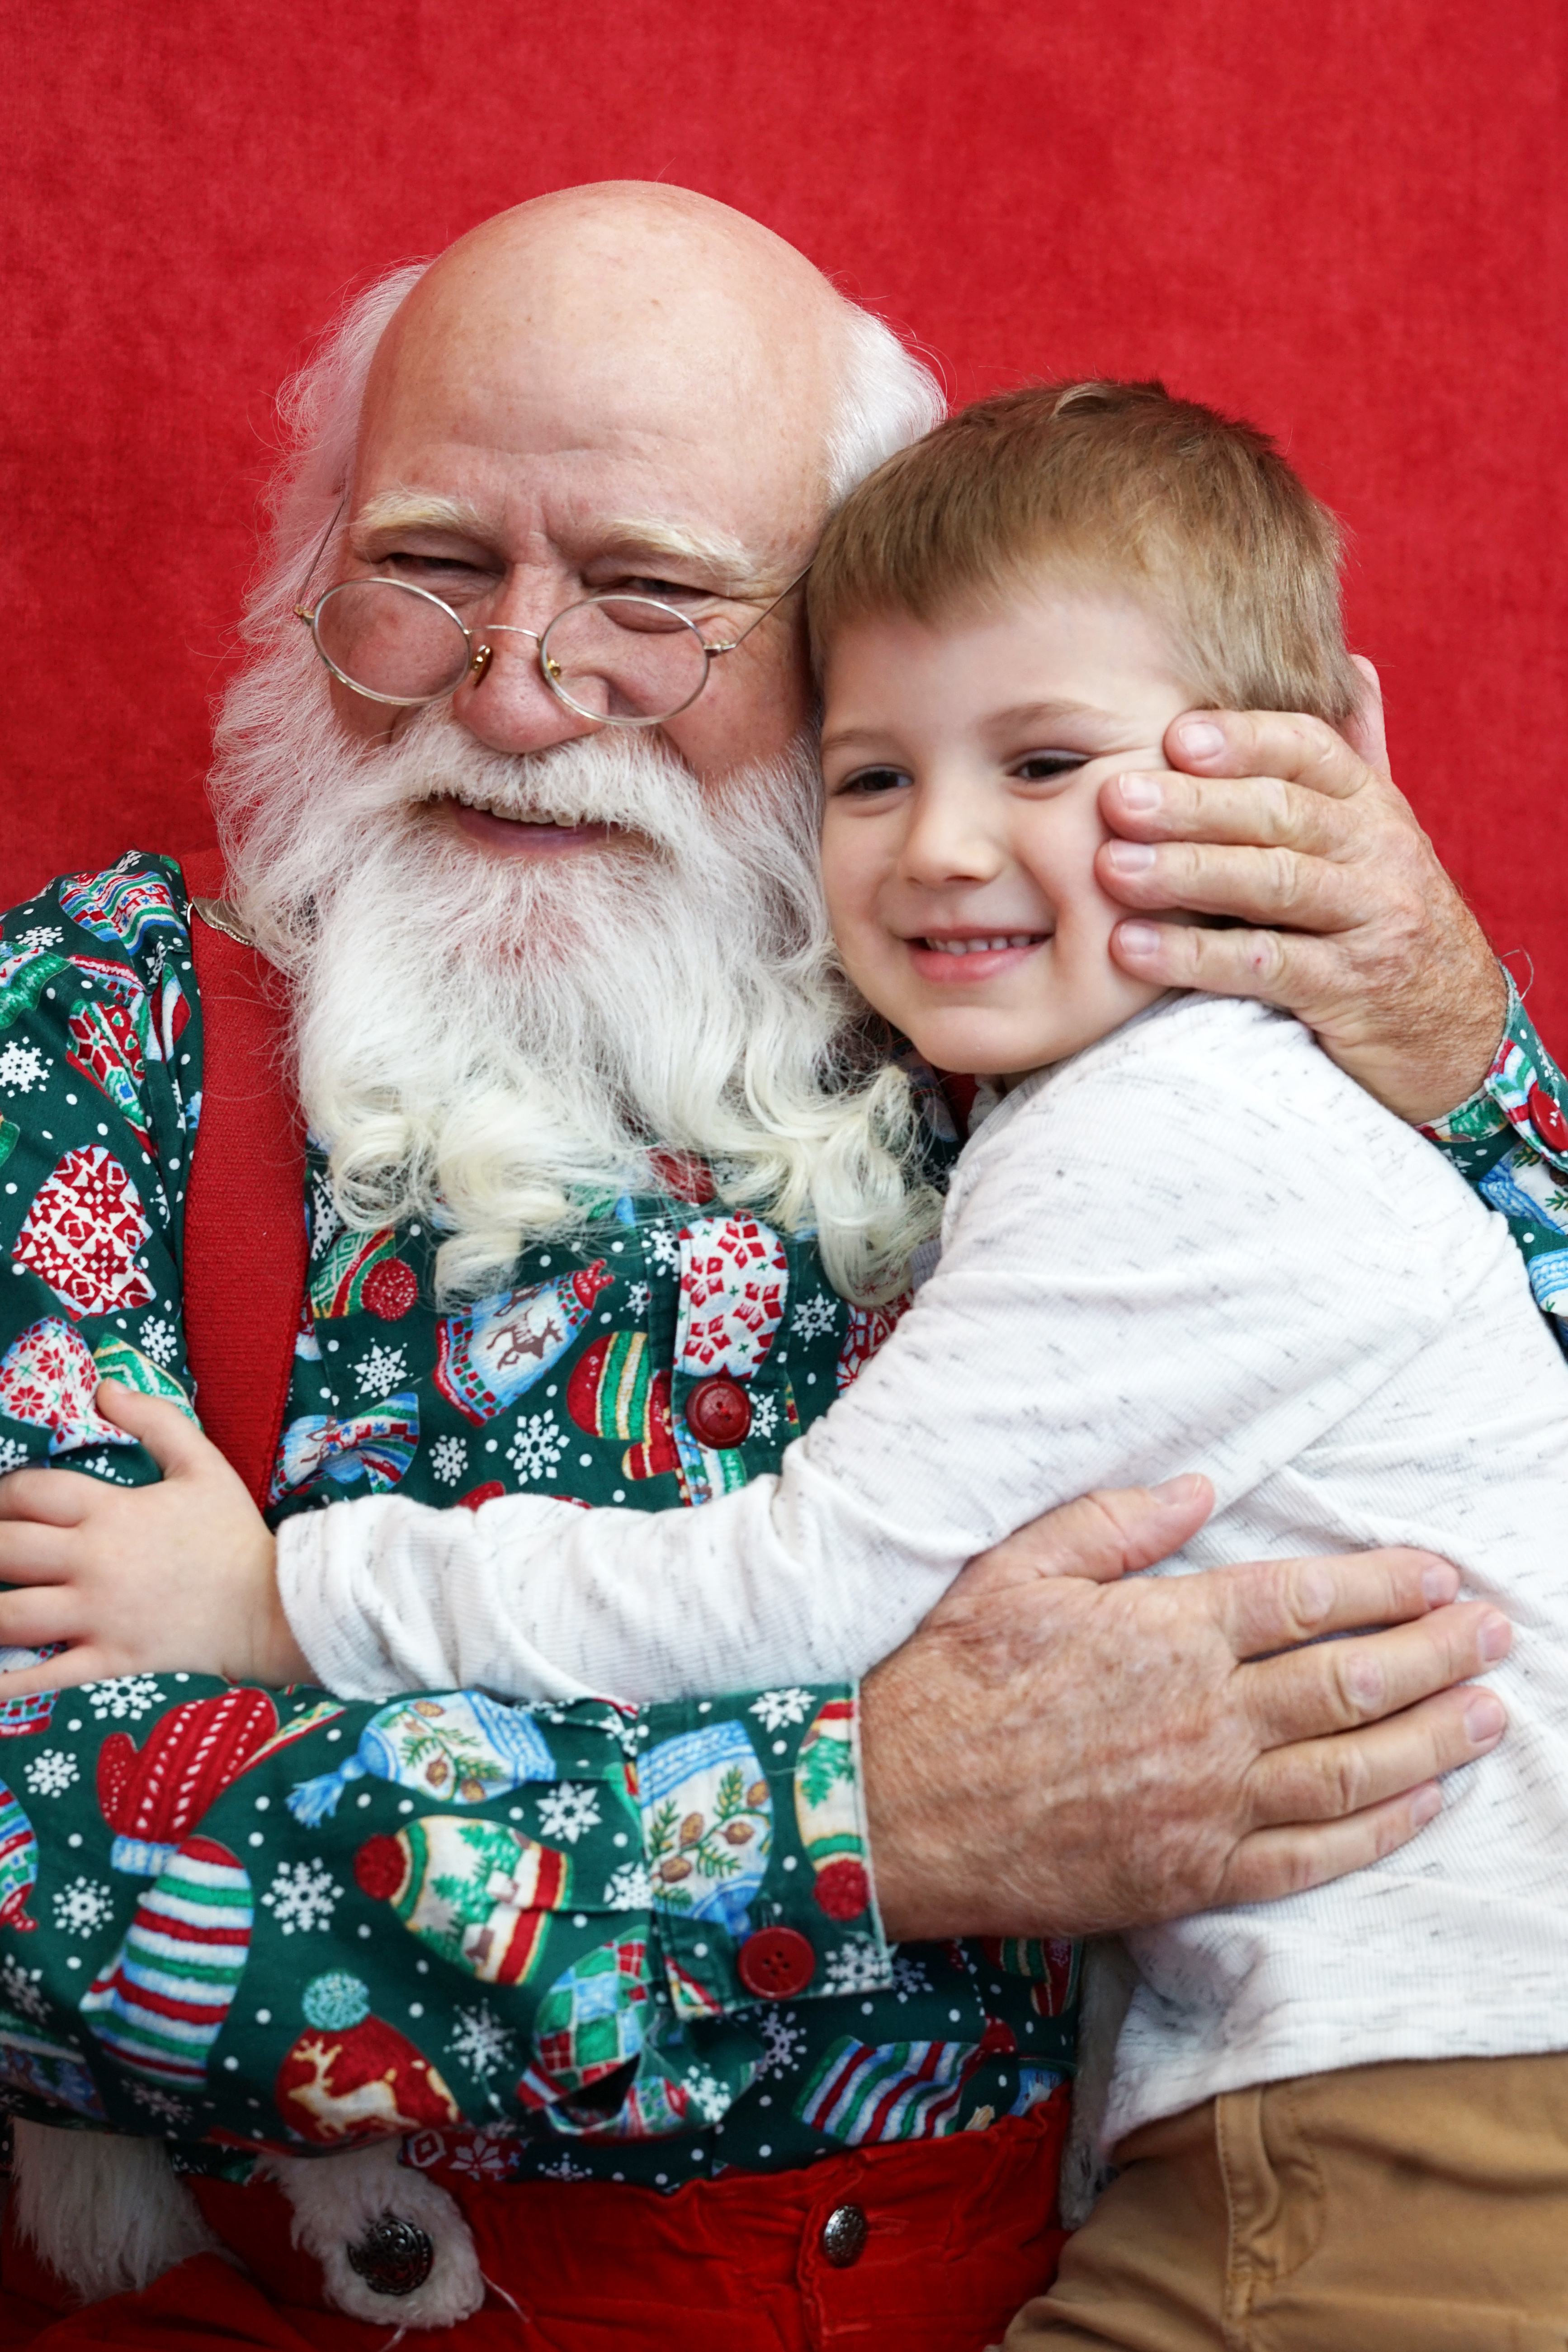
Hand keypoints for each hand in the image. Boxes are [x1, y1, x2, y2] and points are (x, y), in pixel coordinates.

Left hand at [0, 1383, 310, 1693]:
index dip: (1, 1492)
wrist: (272, 1605)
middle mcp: (95, 1563)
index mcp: (113, 1512)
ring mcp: (98, 1616)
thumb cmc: (233, 1534)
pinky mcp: (107, 1659)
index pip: (31, 1492)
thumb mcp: (203, 1464)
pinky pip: (41, 1677)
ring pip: (10, 1616)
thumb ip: (154, 1419)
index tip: (1, 1500)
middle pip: (6, 1550)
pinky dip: (3, 1684)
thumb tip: (104, 1386)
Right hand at [860, 1477, 1509, 1940]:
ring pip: (1347, 1772)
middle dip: (1435, 1655)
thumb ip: (1112, 1524)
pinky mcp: (1187, 1875)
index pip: (1306, 1602)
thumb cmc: (947, 1681)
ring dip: (1430, 1740)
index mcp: (1166, 1633)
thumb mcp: (1014, 1570)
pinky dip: (1374, 1833)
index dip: (1385, 1588)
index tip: (1441, 1578)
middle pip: (1349, 1684)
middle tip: (1497, 1635)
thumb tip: (1198, 1486)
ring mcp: (1201, 1804)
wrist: (890, 1809)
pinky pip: (1305, 1858)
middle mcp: (1202, 1718)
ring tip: (1487, 1714)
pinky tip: (1421, 1807)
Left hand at [1095, 669, 1508, 1122]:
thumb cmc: (1387, 919)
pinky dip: (1194, 958)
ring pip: (1275, 884)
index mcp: (1373, 806)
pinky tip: (1131, 949)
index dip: (1245, 740)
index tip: (1175, 735)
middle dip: (1195, 804)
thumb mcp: (1378, 834)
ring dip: (1187, 874)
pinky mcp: (1349, 991)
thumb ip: (1356, 757)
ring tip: (1110, 868)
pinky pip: (1265, 967)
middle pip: (1283, 814)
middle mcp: (1378, 854)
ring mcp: (1369, 922)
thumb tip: (1352, 665)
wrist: (1455, 1027)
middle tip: (1115, 797)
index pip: (1311, 751)